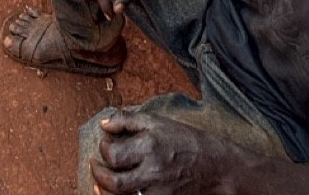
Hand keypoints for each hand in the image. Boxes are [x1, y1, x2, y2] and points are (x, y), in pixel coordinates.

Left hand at [91, 111, 228, 194]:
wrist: (213, 166)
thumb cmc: (184, 139)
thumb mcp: (156, 121)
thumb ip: (127, 120)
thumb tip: (103, 124)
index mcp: (149, 147)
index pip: (113, 155)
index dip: (103, 150)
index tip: (104, 144)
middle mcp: (152, 172)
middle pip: (114, 183)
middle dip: (98, 175)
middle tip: (94, 165)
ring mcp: (158, 192)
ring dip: (107, 190)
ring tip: (102, 180)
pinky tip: (120, 191)